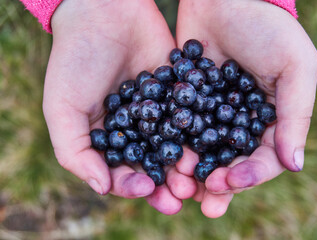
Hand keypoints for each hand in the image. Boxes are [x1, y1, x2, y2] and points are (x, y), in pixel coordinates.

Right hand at [43, 0, 196, 214]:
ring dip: (187, 165)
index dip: (132, 185)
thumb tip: (101, 188)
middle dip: (166, 184)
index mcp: (108, 139)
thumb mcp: (62, 108)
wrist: (105, 12)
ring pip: (177, 146)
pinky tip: (209, 144)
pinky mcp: (180, 94)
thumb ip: (75, 151)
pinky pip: (192, 117)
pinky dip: (201, 132)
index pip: (121, 172)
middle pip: (153, 165)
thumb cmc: (76, 60)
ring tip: (196, 176)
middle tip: (180, 196)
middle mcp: (136, 130)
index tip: (145, 189)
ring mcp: (160, 113)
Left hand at [176, 0, 316, 216]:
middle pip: (230, 162)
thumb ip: (296, 115)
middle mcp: (239, 121)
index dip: (247, 174)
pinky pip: (179, 129)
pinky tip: (163, 161)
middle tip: (204, 202)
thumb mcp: (295, 66)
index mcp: (269, 119)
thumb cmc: (267, 27)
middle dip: (218, 184)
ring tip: (179, 189)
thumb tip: (294, 165)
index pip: (262, 158)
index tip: (226, 182)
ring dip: (192, 173)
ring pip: (203, 152)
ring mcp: (210, 114)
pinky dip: (172, 147)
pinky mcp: (185, 102)